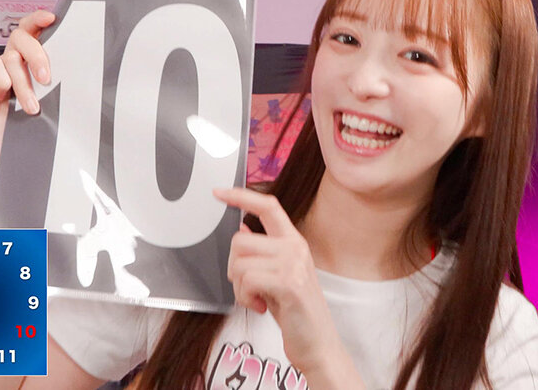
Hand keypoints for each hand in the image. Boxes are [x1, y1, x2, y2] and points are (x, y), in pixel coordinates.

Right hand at [0, 10, 54, 153]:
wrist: (19, 155)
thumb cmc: (41, 128)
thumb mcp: (57, 99)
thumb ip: (61, 79)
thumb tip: (83, 65)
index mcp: (34, 61)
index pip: (35, 30)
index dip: (39, 19)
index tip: (52, 17)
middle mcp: (15, 61)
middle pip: (22, 37)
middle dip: (36, 54)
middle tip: (46, 78)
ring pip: (10, 58)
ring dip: (23, 83)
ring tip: (32, 108)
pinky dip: (2, 81)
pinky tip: (4, 98)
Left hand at [213, 187, 346, 374]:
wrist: (318, 344)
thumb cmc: (297, 313)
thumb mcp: (278, 277)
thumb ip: (264, 253)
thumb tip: (244, 229)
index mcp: (293, 242)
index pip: (268, 206)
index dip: (241, 196)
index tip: (219, 193)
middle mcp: (295, 248)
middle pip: (240, 240)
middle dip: (233, 267)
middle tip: (248, 288)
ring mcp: (293, 264)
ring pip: (240, 262)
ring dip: (239, 287)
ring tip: (257, 299)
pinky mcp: (288, 283)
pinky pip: (247, 280)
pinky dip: (246, 297)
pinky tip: (261, 306)